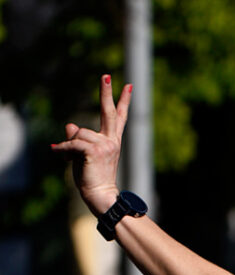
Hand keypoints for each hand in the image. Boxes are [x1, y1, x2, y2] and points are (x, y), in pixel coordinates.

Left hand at [51, 75, 131, 216]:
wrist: (101, 195)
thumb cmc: (93, 177)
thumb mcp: (83, 154)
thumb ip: (78, 138)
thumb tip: (70, 124)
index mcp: (112, 140)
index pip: (119, 117)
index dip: (123, 101)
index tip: (128, 86)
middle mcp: (112, 140)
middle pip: (109, 112)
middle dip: (106, 92)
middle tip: (106, 75)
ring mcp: (106, 145)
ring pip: (79, 133)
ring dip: (69, 146)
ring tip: (71, 159)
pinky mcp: (95, 151)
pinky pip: (72, 142)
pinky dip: (63, 150)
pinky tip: (62, 157)